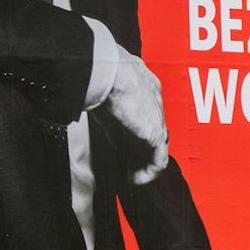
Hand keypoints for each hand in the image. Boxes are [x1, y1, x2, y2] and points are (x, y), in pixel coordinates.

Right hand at [106, 48, 168, 184]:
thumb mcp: (100, 85)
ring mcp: (156, 115)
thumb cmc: (98, 70)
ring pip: (156, 145)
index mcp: (142, 82)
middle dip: (139, 148)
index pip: (143, 109)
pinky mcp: (154, 132)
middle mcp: (154, 98)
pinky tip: (135, 180)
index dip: (133, 127)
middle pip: (151, 128)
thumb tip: (91, 111)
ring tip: (131, 176)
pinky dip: (149, 172)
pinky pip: (159, 159)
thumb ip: (101, 99)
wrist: (108, 70)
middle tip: (126, 164)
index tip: (120, 141)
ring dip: (143, 163)